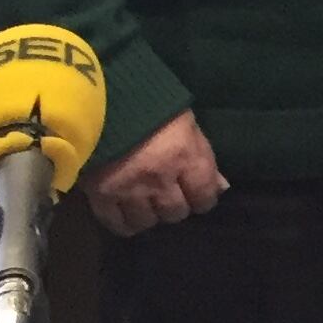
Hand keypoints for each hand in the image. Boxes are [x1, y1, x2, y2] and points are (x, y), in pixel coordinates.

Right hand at [84, 111, 226, 236]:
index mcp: (186, 157)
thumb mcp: (186, 125)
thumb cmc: (152, 105)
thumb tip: (221, 188)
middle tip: (170, 196)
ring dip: (150, 215)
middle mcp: (160, 180)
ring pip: (147, 222)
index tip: (197, 195)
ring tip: (147, 203)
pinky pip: (117, 224)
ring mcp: (129, 190)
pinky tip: (127, 214)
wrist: (102, 98)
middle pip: (175, 213)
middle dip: (176, 205)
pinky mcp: (101, 195)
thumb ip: (203, 157)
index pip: (204, 197)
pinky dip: (125, 223)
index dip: (203, 198)